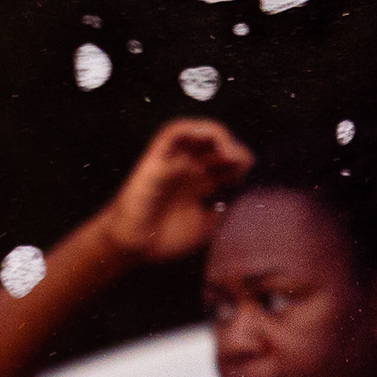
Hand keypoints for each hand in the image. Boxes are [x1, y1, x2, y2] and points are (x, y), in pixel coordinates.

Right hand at [90, 120, 254, 266]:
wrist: (134, 245)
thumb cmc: (164, 239)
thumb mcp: (206, 227)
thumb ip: (223, 210)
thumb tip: (239, 195)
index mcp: (202, 183)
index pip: (228, 163)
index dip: (241, 165)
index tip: (242, 181)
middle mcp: (189, 169)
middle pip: (217, 146)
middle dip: (234, 151)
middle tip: (240, 165)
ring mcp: (173, 161)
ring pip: (198, 133)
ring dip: (217, 136)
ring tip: (228, 153)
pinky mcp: (156, 158)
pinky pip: (173, 133)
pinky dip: (192, 130)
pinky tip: (208, 140)